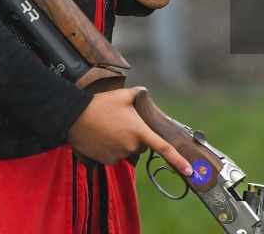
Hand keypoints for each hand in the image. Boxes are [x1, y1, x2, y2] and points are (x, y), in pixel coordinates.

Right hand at [66, 87, 192, 171]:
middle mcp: (131, 146)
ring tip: (108, 128)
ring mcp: (118, 155)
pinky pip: (115, 156)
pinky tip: (102, 137)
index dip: (178, 161)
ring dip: (123, 142)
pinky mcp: (106, 161)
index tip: (189, 170)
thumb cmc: (101, 104)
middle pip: (142, 145)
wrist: (74, 117)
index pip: (163, 148)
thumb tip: (145, 92)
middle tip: (122, 123)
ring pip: (127, 151)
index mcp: (140, 131)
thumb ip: (139, 94)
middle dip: (136, 137)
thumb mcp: (123, 95)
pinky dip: (111, 148)